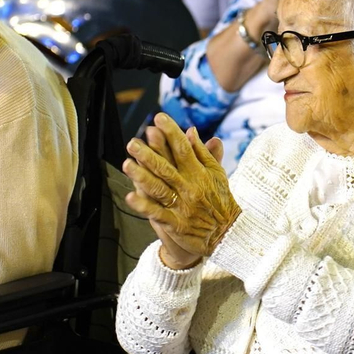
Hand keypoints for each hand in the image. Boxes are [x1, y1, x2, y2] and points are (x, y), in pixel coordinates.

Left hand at [123, 114, 240, 268]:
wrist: (227, 235)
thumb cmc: (220, 201)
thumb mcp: (217, 175)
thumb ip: (205, 153)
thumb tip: (192, 131)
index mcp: (200, 174)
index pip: (184, 149)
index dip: (171, 133)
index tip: (158, 118)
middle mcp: (190, 188)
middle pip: (167, 168)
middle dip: (150, 154)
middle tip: (133, 142)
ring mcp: (182, 206)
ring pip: (159, 188)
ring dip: (142, 176)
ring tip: (127, 164)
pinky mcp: (176, 224)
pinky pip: (158, 214)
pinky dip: (144, 206)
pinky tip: (130, 196)